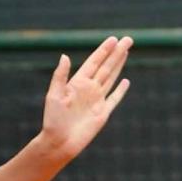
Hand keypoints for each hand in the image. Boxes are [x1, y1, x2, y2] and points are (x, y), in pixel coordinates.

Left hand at [40, 36, 131, 160]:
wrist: (59, 142)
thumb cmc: (53, 119)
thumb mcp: (53, 95)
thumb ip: (60, 76)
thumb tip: (65, 55)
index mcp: (77, 82)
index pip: (94, 62)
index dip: (103, 50)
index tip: (113, 39)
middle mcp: (88, 88)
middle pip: (106, 66)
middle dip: (116, 53)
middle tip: (128, 39)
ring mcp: (97, 100)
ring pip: (111, 78)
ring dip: (119, 65)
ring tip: (126, 52)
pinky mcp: (103, 113)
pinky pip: (114, 98)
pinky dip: (121, 90)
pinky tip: (126, 81)